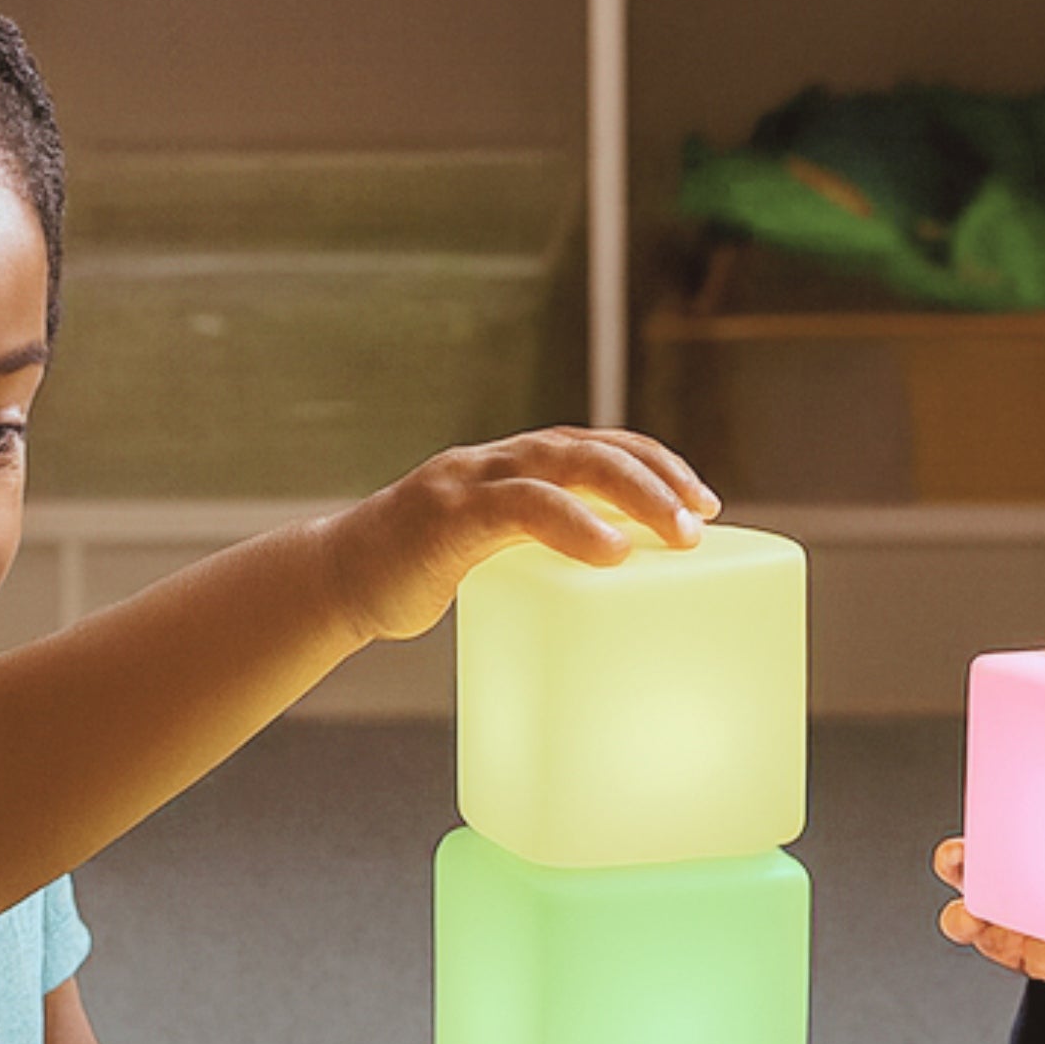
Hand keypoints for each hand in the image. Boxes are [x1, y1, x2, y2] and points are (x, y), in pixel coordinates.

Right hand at [329, 426, 720, 647]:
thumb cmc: (424, 578)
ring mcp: (471, 481)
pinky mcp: (447, 515)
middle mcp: (499, 462)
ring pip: (566, 463)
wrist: (339, 581)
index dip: (657, 464)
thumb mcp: (499, 560)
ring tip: (675, 532)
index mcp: (517, 469)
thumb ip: (545, 556)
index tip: (704, 501)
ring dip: (631, 494)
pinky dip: (573, 523)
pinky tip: (611, 549)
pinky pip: (522, 507)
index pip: (600, 446)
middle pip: (594, 447)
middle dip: (657, 478)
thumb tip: (613, 598)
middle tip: (701, 519)